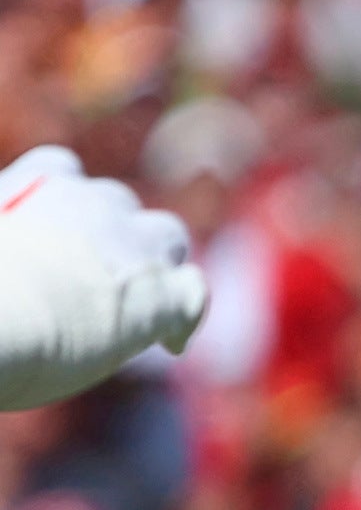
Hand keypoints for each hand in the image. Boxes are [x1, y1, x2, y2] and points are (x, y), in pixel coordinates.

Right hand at [0, 149, 205, 410]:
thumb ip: (10, 239)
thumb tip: (15, 255)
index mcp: (39, 184)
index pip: (59, 168)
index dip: (62, 194)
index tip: (54, 225)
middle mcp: (93, 203)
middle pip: (116, 202)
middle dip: (110, 230)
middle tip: (91, 273)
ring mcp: (135, 244)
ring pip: (165, 236)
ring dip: (155, 261)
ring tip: (135, 299)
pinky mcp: (162, 292)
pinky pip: (192, 290)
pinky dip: (184, 315)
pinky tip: (168, 342)